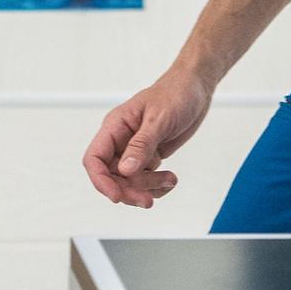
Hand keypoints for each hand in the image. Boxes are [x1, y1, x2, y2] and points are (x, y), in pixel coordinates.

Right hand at [82, 67, 213, 208]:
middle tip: (148, 200)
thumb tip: (125, 170)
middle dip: (129, 190)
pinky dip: (156, 185)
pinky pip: (145, 180)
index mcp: (116, 125)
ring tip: (170, 180)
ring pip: (129, 182)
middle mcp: (121, 139)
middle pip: (112, 176)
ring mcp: (134, 149)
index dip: (101, 181)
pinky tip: (171, 180)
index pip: (95, 158)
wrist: (195, 89)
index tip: (117, 196)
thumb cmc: (176, 93)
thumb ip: (142, 144)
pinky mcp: (148, 156)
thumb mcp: (159, 118)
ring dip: (148, 187)